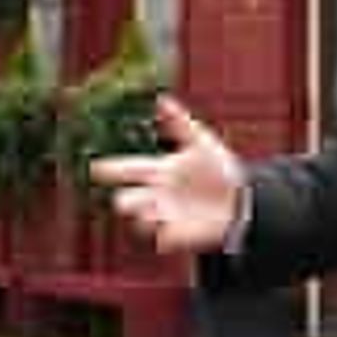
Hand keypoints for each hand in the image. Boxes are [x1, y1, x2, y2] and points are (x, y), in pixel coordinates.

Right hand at [90, 95, 244, 253]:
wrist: (242, 198)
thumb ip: (180, 122)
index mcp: (159, 170)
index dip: (111, 169)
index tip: (95, 168)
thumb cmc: (217, 167)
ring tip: (149, 213)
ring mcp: (166, 215)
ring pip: (142, 220)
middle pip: (128, 199)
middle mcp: (156, 194)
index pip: (128, 169)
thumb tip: (161, 98)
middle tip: (122, 200)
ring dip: (143, 218)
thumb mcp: (201, 141)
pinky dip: (163, 235)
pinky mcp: (178, 234)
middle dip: (125, 200)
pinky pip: (164, 238)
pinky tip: (166, 231)